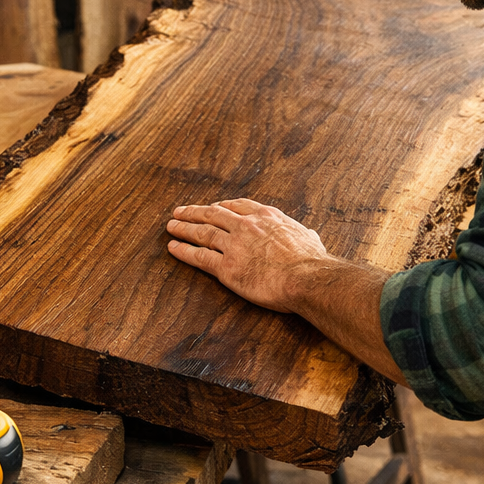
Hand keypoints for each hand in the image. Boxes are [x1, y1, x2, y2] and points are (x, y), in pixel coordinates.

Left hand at [166, 198, 328, 311]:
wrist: (307, 278)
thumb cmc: (312, 262)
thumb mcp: (310, 238)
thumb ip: (304, 235)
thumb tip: (310, 235)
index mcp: (266, 217)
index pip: (236, 206)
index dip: (220, 206)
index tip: (211, 206)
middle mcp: (246, 226)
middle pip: (213, 214)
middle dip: (194, 212)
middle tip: (180, 211)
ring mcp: (234, 245)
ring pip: (202, 233)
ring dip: (184, 228)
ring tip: (171, 226)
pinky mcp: (227, 268)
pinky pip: (199, 257)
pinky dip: (184, 251)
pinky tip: (173, 247)